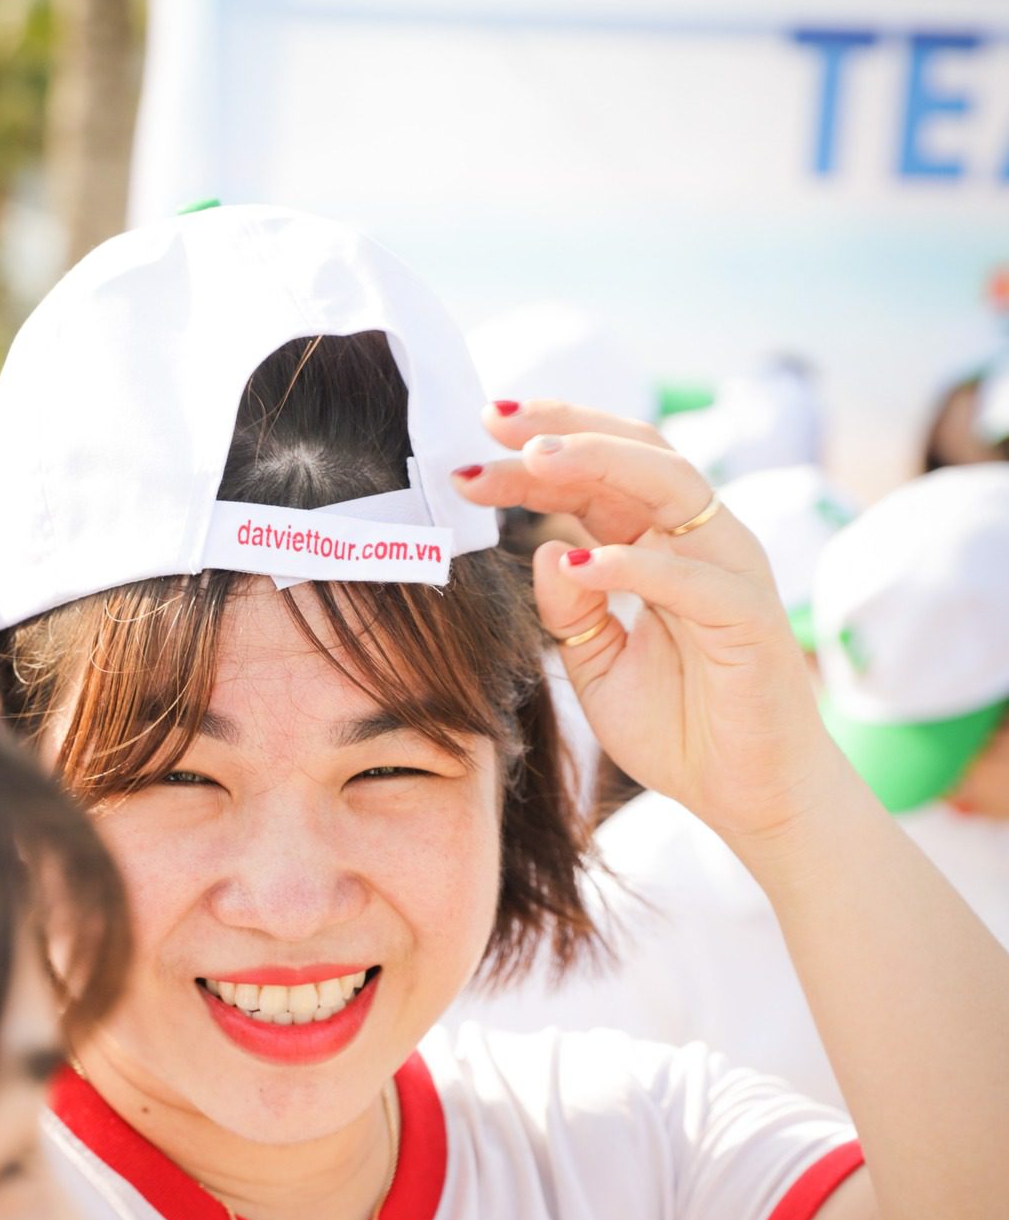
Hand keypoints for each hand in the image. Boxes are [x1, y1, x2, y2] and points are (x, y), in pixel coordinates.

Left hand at [455, 402, 846, 847]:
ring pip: (671, 483)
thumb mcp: (598, 666)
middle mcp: (696, 542)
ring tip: (534, 458)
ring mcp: (729, 570)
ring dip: (600, 462)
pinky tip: (579, 560)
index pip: (593, 479)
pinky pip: (690, 576)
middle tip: (492, 422)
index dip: (532, 460)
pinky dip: (634, 563)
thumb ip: (569, 610)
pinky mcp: (750, 615)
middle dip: (561, 429)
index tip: (469, 450)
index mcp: (656, 547)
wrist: (749, 797)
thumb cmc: (681, 728)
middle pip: (632, 454)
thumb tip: (547, 549)